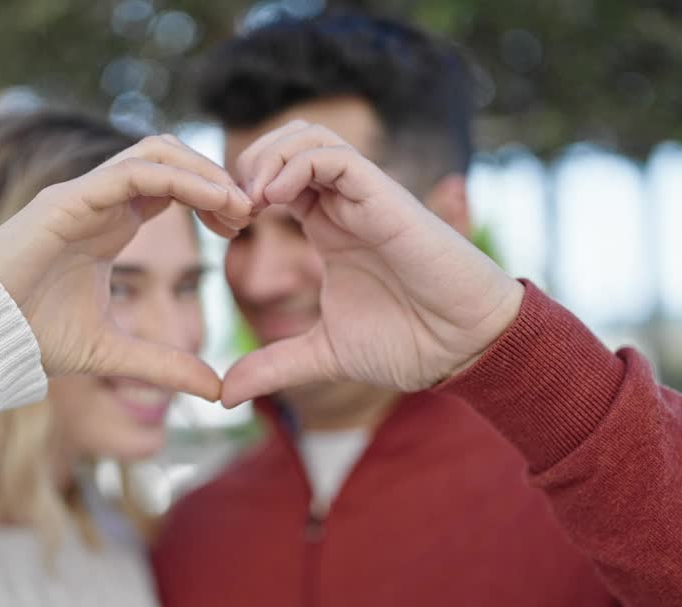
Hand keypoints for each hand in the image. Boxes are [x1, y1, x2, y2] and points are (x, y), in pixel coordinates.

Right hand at [0, 135, 252, 400]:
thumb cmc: (31, 338)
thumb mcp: (114, 354)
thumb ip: (165, 365)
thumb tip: (216, 390)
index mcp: (110, 224)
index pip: (171, 187)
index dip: (212, 198)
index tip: (243, 227)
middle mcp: (98, 201)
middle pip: (169, 157)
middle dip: (214, 177)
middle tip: (249, 211)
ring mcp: (82, 195)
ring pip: (155, 152)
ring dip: (202, 171)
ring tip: (237, 204)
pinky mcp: (66, 199)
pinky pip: (132, 172)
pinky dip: (178, 179)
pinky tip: (211, 202)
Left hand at [220, 121, 523, 407]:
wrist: (464, 348)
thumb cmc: (409, 342)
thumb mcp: (323, 355)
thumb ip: (274, 365)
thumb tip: (224, 394)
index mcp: (327, 227)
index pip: (273, 178)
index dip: (236, 193)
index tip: (218, 232)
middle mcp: (344, 204)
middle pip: (285, 143)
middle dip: (244, 166)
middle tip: (226, 212)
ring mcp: (364, 197)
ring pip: (308, 137)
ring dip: (267, 159)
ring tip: (247, 204)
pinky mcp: (385, 198)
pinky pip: (334, 157)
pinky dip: (296, 166)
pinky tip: (273, 200)